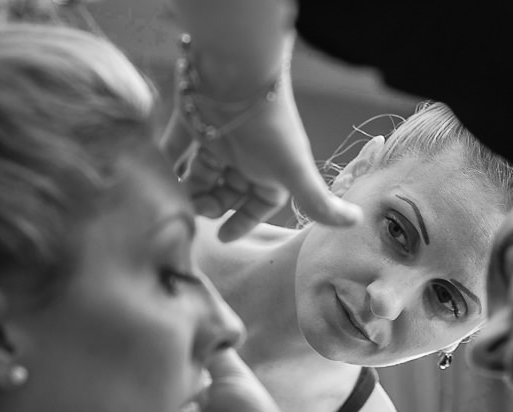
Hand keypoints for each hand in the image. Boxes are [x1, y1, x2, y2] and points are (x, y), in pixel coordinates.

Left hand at [159, 39, 361, 241]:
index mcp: (269, 169)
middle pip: (225, 190)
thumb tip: (357, 221)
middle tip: (196, 213)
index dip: (242, 221)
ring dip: (188, 187)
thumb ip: (319, 203)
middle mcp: (245, 155)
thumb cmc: (269, 125)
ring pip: (200, 171)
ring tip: (176, 201)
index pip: (258, 203)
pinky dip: (165, 160)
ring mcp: (218, 137)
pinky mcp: (191, 120)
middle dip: (211, 205)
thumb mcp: (295, 171)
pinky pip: (174, 145)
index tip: (223, 237)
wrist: (236, 73)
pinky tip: (155, 176)